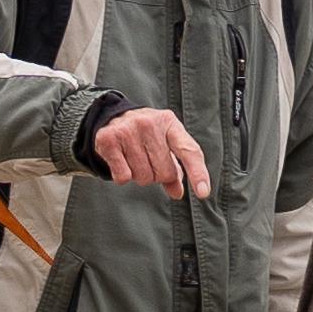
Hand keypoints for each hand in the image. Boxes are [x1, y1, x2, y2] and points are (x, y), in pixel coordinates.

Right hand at [92, 107, 210, 197]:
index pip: (189, 151)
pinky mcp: (109, 140)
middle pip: (164, 172)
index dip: (198, 173)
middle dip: (157, 175)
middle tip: (148, 162)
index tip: (203, 193)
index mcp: (169, 123)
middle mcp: (149, 123)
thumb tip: (177, 193)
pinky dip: (123, 177)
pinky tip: (121, 161)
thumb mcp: (165, 143)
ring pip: (143, 176)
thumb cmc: (145, 134)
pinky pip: (123, 176)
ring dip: (139, 176)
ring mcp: (128, 130)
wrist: (112, 118)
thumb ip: (175, 168)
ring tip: (133, 159)